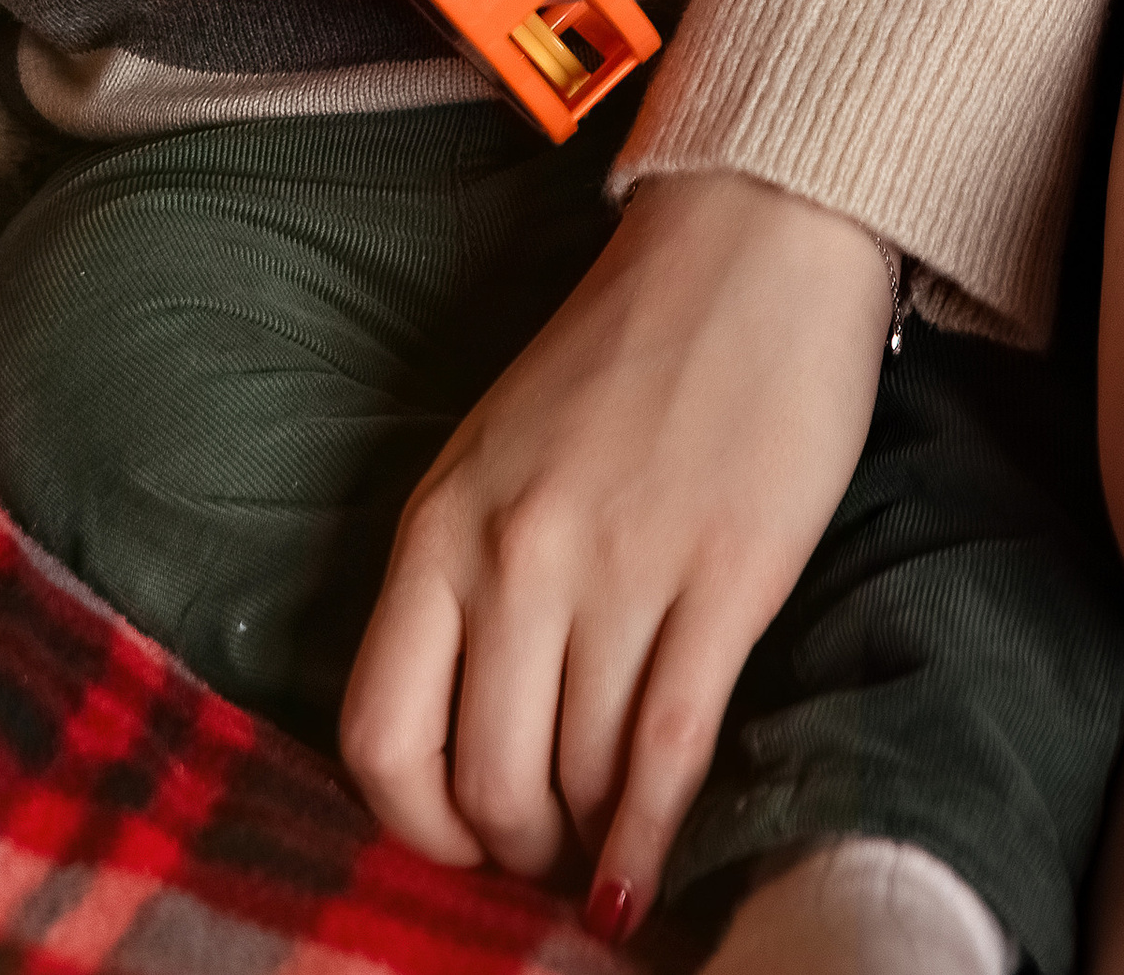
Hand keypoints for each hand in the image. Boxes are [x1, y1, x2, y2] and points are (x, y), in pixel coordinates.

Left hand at [341, 173, 888, 920]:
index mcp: (440, 522)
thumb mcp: (496, 455)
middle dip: (517, 848)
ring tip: (605, 855)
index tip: (461, 843)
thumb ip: (468, 575)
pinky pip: (667, 752)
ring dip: (590, 846)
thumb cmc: (622, 355)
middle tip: (550, 856)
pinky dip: (654, 839)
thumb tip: (471, 734)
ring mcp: (617, 568)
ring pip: (579, 783)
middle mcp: (510, 554)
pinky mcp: (722, 578)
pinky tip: (651, 878)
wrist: (745, 243)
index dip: (414, 824)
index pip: (378, 731)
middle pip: (484, 781)